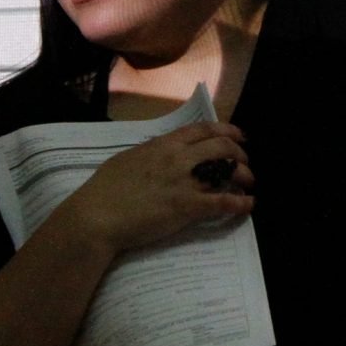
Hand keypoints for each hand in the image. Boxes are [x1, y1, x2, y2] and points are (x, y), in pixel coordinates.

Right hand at [57, 121, 254, 254]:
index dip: (226, 131)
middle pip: (221, 147)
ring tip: (248, 183)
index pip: (203, 129)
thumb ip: (149, 153)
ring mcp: (184, 182)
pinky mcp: (187, 207)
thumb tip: (160, 151)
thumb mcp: (127, 159)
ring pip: (227, 171)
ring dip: (243, 176)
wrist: (97, 216)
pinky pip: (223, 202)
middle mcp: (178, 158)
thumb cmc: (104, 190)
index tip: (238, 136)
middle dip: (239, 154)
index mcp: (163, 144)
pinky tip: (248, 205)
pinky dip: (240, 203)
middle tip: (244, 163)